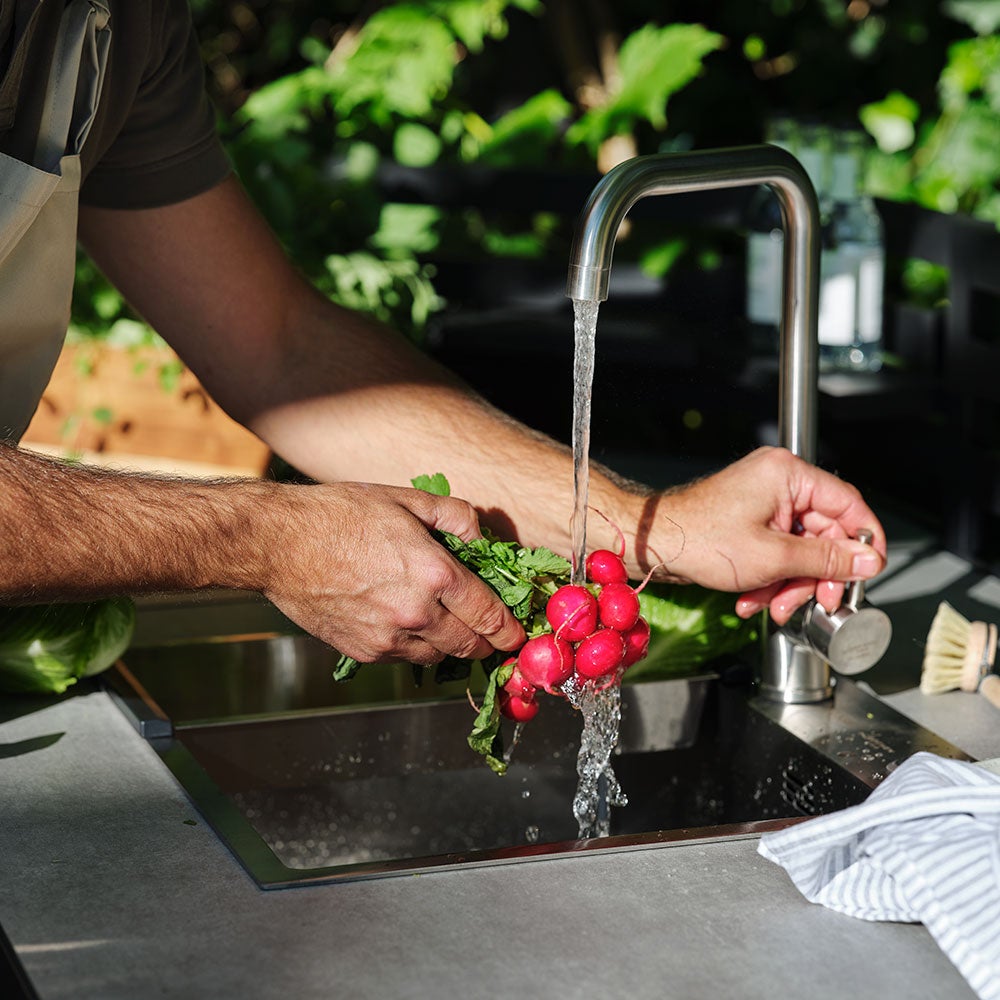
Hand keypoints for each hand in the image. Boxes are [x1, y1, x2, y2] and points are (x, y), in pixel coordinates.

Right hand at [261, 483, 525, 663]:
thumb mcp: (405, 499)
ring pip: (439, 657)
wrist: (278, 544)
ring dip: (451, 646)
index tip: (517, 635)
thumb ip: (454, 515)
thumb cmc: (339, 515)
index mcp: (433, 573)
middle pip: (470, 646)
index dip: (510, 630)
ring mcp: (388, 638)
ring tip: (451, 626)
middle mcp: (416, 613)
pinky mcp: (363, 652)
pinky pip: (405, 658)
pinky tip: (410, 623)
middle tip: (493, 636)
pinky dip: (416, 647)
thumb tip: (480, 534)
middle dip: (487, 644)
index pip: (490, 616)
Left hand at [653, 447, 885, 624]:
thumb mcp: (773, 557)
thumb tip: (868, 560)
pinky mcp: (750, 522)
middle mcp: (778, 482)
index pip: (848, 505)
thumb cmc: (700, 540)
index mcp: (788, 475)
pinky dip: (770, 579)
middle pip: (823, 534)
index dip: (863, 542)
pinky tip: (753, 599)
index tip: (867, 572)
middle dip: (814, 576)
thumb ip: (826, 559)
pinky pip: (776, 552)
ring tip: (770, 606)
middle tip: (815, 603)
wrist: (654, 545)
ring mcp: (763, 502)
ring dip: (789, 584)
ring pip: (799, 549)